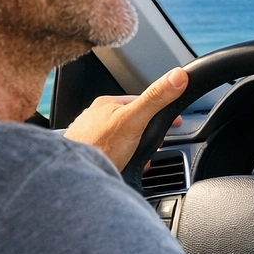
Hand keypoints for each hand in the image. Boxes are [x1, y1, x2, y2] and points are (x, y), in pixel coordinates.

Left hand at [63, 67, 187, 170]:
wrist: (76, 177)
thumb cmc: (97, 147)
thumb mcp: (134, 120)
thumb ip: (155, 98)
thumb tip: (178, 76)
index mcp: (107, 104)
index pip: (143, 102)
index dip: (161, 112)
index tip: (175, 123)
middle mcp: (96, 117)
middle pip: (134, 123)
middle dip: (147, 137)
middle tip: (153, 147)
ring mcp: (92, 136)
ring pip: (124, 140)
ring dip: (135, 151)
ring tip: (137, 159)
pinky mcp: (90, 154)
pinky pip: (114, 154)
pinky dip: (123, 161)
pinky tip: (124, 166)